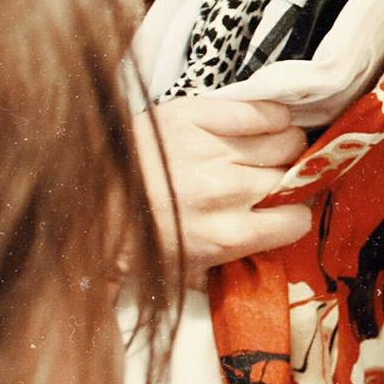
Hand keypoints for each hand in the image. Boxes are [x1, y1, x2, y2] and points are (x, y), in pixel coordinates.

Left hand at [134, 97, 311, 283]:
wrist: (86, 196)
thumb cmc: (138, 238)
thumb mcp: (184, 272)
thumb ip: (230, 272)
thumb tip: (271, 263)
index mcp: (226, 235)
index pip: (296, 221)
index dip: (292, 216)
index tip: (283, 212)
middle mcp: (225, 191)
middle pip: (295, 177)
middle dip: (289, 180)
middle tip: (272, 180)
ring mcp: (212, 149)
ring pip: (288, 140)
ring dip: (285, 147)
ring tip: (267, 151)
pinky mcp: (195, 115)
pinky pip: (260, 111)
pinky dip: (272, 116)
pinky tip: (264, 124)